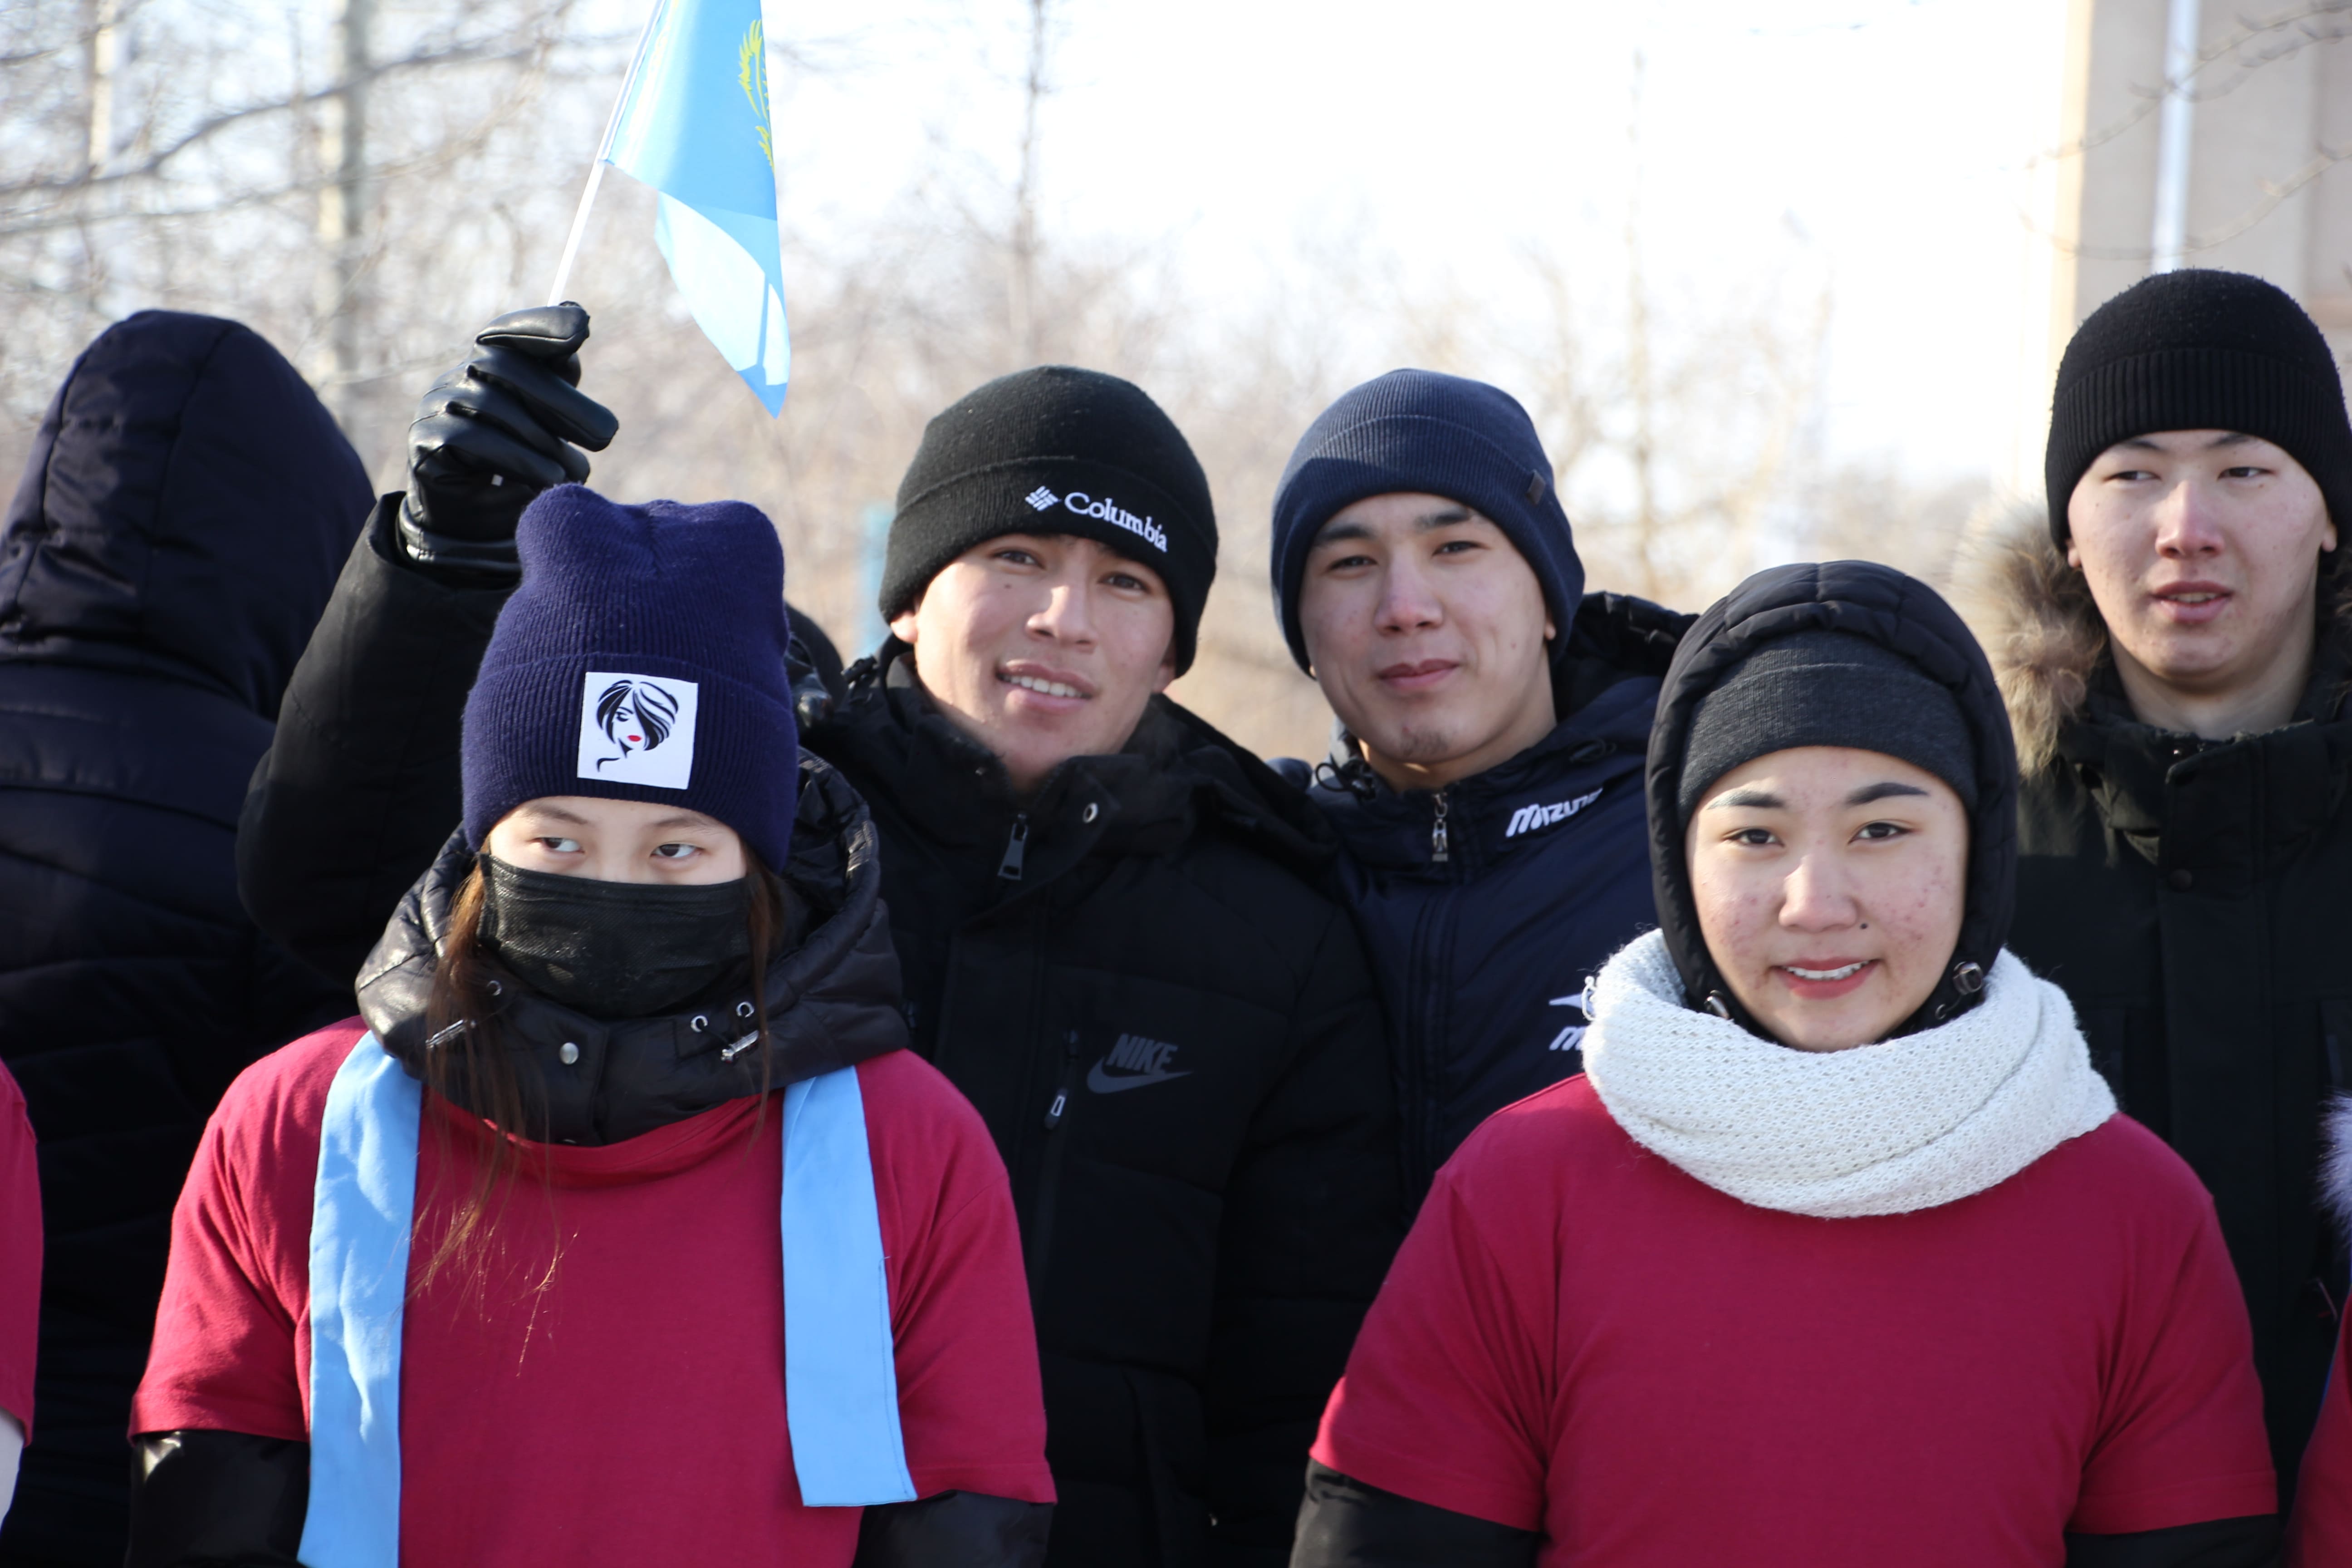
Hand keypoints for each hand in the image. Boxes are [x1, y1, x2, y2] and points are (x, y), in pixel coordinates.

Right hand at [397, 303, 618, 573]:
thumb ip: (559, 377)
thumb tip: (577, 315)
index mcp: (486, 366)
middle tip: (608, 434)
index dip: (541, 324)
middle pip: (506, 368)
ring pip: (493, 405)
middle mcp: (456, 378)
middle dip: (563, 400)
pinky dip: (518, 458)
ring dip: (544, 440)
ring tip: (577, 471)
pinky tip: (549, 479)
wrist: (476, 524)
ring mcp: (435, 406)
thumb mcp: (548, 421)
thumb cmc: (521, 464)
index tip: (582, 327)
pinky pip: (472, 439)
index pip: (507, 332)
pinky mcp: (425, 442)